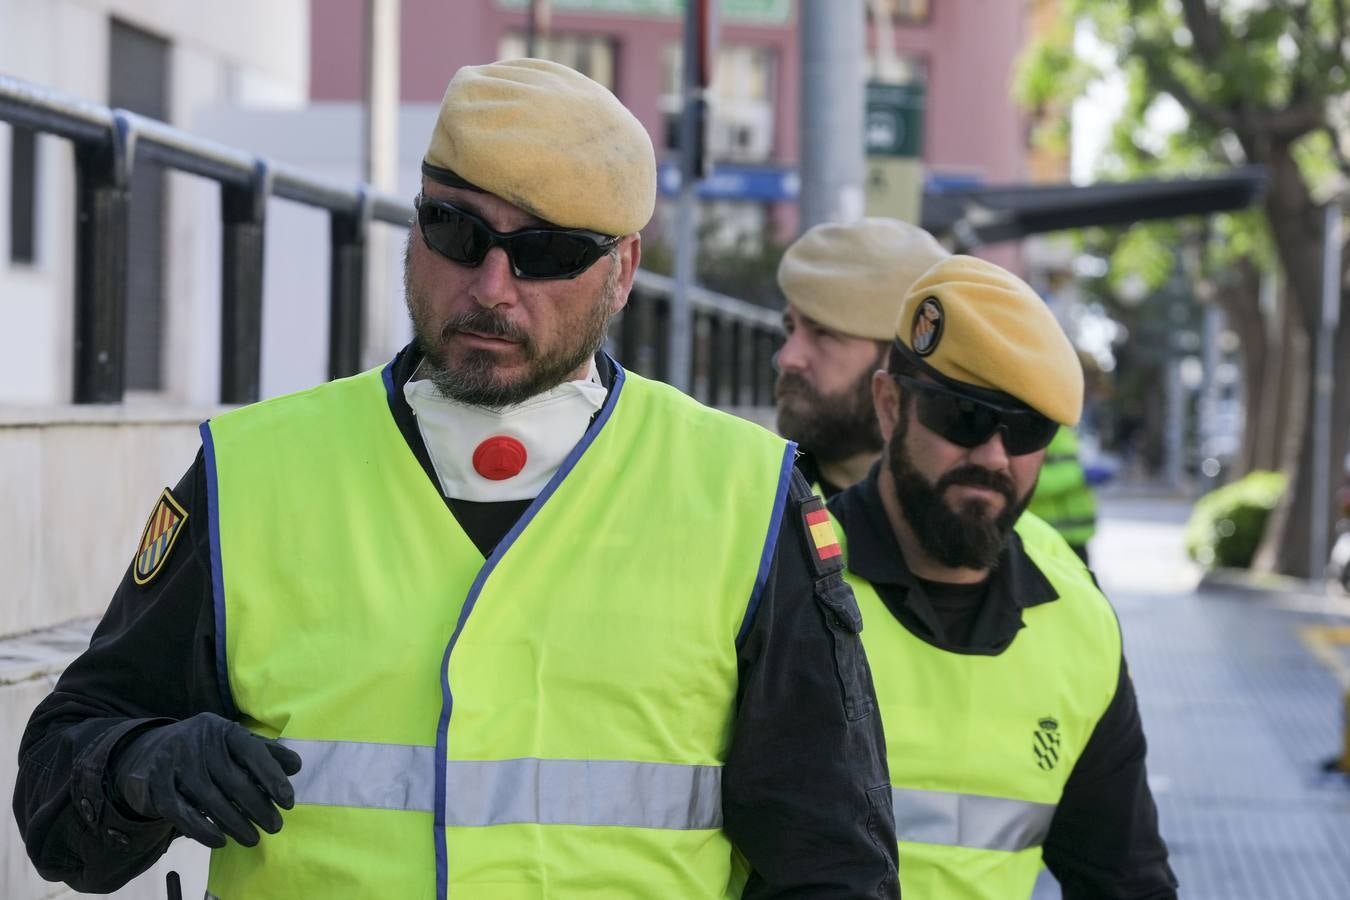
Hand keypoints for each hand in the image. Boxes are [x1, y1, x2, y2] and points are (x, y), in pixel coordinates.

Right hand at [108, 712, 301, 848]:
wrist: (151, 751)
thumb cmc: (206, 749)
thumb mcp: (235, 743)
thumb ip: (266, 753)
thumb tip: (296, 766)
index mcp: (221, 729)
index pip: (251, 750)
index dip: (271, 776)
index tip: (288, 802)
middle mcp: (196, 741)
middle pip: (231, 778)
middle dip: (257, 806)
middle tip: (275, 826)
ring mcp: (172, 762)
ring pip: (208, 797)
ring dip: (234, 822)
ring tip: (253, 839)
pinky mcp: (155, 785)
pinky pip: (180, 812)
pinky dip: (201, 829)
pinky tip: (220, 840)